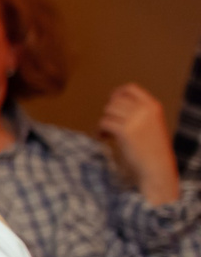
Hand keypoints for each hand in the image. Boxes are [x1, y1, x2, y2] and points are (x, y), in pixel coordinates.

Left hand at [101, 83, 183, 205]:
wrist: (157, 167)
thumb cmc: (152, 149)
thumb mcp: (151, 124)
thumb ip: (138, 112)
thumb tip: (112, 102)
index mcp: (153, 106)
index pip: (131, 88)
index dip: (117, 93)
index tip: (111, 102)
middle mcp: (145, 110)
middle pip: (114, 101)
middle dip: (108, 113)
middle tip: (109, 126)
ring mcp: (135, 119)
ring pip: (107, 111)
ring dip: (103, 122)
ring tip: (106, 134)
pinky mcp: (125, 131)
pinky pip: (103, 123)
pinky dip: (99, 131)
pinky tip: (102, 138)